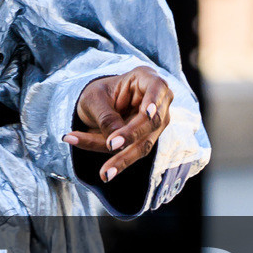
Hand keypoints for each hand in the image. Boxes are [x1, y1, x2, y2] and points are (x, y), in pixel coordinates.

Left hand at [66, 68, 173, 184]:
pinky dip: (115, 162)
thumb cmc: (98, 94)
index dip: (154, 101)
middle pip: (151, 122)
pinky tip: (104, 172)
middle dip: (130, 136)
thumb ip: (106, 117)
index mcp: (146, 79)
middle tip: (110, 145)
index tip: (147, 113)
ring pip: (144, 144)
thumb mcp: (94, 99)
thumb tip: (116, 142)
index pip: (157, 87)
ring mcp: (156, 123)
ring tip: (104, 173)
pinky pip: (131, 153)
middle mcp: (158, 101)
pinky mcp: (147, 140)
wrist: (97, 105)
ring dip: (122, 159)